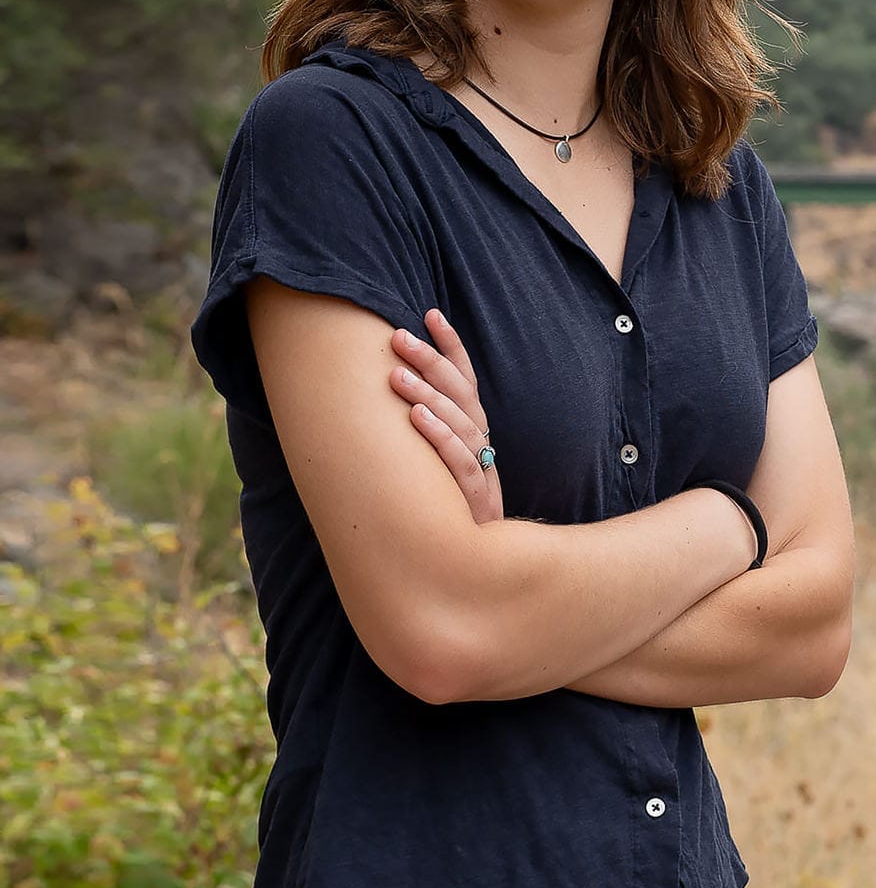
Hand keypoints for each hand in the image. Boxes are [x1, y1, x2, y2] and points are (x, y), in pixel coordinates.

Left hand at [389, 309, 502, 523]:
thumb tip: (380, 394)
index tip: (430, 313)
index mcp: (475, 436)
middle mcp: (483, 449)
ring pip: (463, 425)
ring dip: (430, 396)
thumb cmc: (443, 519)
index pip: (467, 381)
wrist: (471, 574)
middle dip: (431, 361)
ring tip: (397, 375)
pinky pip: (461, 463)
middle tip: (399, 337)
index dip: (452, 347)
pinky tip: (415, 417)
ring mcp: (483, 476)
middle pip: (463, 395)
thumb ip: (422, 434)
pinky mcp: (478, 504)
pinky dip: (440, 437)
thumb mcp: (432, 471)